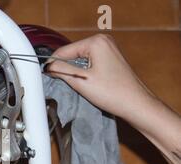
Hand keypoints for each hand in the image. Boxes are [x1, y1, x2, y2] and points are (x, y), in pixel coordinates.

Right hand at [47, 34, 180, 163]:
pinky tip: (88, 84)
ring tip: (79, 85)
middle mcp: (103, 41)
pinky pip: (89, 62)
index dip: (53, 64)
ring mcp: (109, 48)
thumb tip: (47, 66)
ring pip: (80, 59)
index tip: (45, 77)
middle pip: (72, 54)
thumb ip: (61, 70)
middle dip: (66, 68)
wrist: (136, 104)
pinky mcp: (111, 58)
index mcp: (96, 42)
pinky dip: (84, 72)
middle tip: (64, 84)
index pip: (64, 50)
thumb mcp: (80, 81)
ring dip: (75, 72)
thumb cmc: (113, 93)